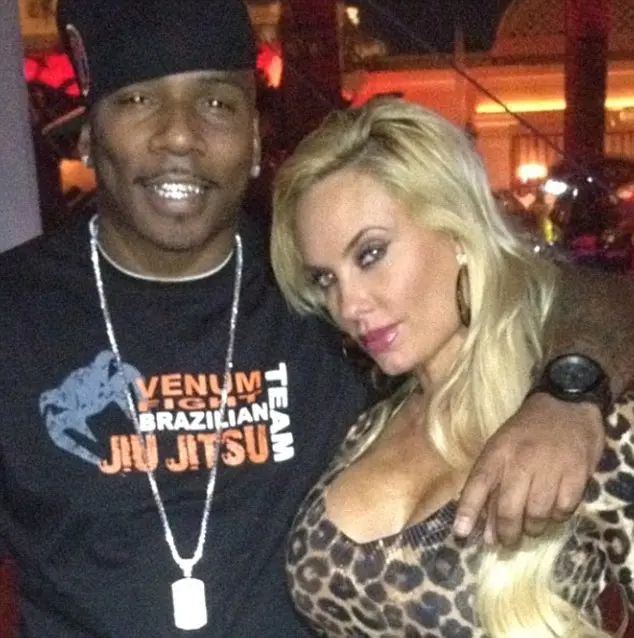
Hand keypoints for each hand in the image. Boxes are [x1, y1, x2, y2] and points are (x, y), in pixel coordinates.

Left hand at [453, 393, 604, 546]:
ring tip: (531, 525)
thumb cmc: (527, 430)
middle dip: (506, 534)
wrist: (566, 405)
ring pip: (537, 516)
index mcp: (498, 452)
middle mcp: (521, 461)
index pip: (478, 484)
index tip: (460, 533)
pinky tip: (553, 508)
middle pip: (509, 510)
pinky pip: (564, 510)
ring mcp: (550, 469)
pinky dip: (557, 516)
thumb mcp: (500, 447)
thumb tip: (481, 526)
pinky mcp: (577, 475)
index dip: (467, 511)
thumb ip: (490, 484)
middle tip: (506, 542)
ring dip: (533, 528)